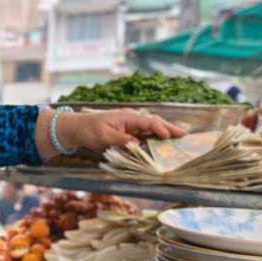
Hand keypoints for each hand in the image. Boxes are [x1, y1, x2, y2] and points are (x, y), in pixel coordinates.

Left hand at [60, 108, 185, 153]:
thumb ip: (121, 140)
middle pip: (154, 122)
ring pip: (152, 128)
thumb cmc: (88, 130)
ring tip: (179, 139)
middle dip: (170, 128)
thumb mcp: (103, 137)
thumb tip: (137, 144)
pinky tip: (163, 142)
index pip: (148, 122)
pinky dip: (155, 137)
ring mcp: (130, 124)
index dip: (160, 129)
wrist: (76, 128)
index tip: (169, 137)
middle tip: (185, 136)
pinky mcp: (128, 131)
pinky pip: (145, 133)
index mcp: (127, 117)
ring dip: (165, 133)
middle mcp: (132, 118)